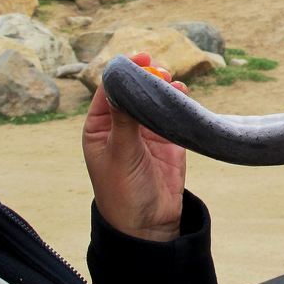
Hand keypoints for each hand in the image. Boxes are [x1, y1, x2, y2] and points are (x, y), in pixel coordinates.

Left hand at [82, 53, 189, 241]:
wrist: (148, 224)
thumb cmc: (122, 192)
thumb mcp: (119, 154)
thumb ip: (123, 120)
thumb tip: (121, 86)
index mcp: (100, 128)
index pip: (109, 91)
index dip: (123, 72)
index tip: (139, 59)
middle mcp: (123, 126)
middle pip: (135, 91)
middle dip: (147, 76)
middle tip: (160, 67)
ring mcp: (147, 133)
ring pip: (155, 100)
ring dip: (164, 87)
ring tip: (173, 80)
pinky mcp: (169, 140)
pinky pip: (174, 115)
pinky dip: (179, 102)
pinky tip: (183, 92)